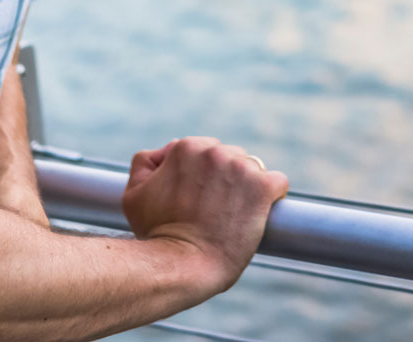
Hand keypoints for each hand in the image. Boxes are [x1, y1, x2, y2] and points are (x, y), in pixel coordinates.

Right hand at [122, 136, 288, 293]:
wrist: (183, 265)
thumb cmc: (157, 235)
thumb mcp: (134, 194)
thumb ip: (146, 164)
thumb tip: (168, 150)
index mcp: (185, 148)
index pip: (206, 151)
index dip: (204, 177)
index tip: (201, 199)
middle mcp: (214, 151)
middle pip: (231, 158)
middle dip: (227, 179)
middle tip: (216, 210)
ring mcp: (240, 168)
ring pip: (254, 169)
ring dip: (247, 188)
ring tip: (235, 215)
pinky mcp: (262, 187)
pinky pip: (278, 182)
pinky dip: (272, 197)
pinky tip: (259, 214)